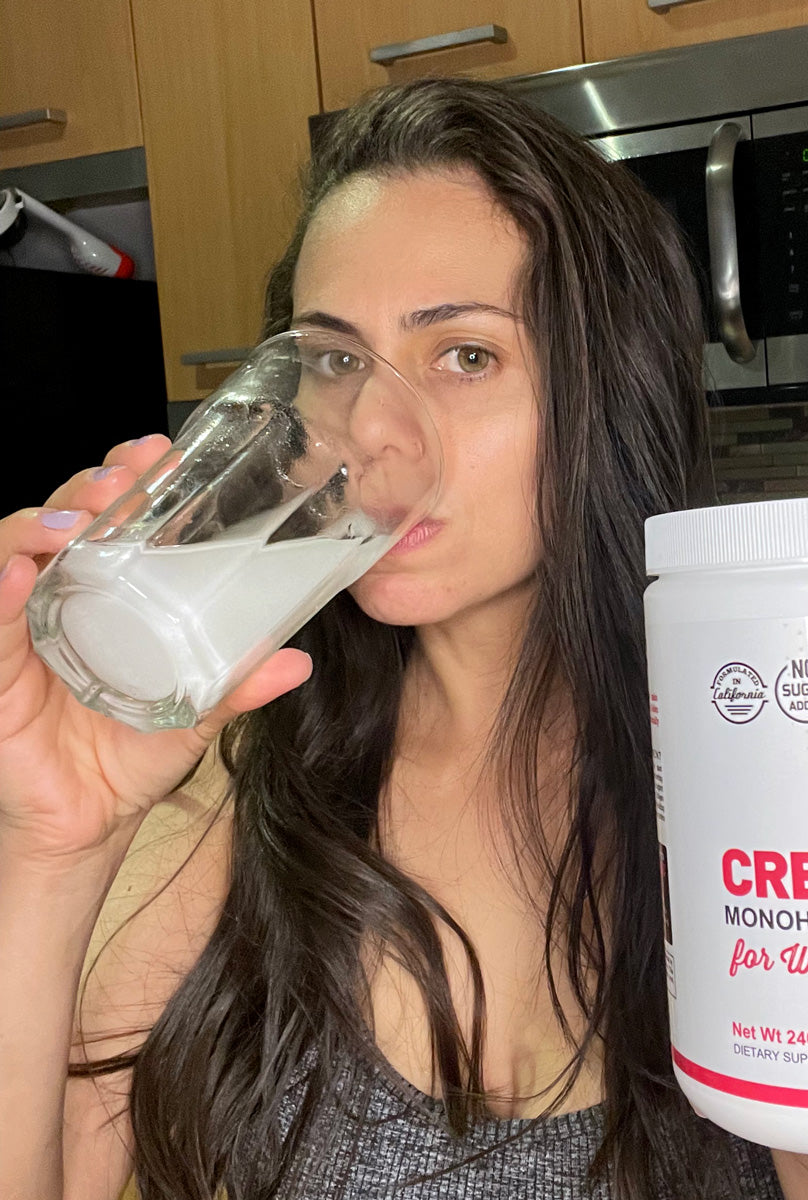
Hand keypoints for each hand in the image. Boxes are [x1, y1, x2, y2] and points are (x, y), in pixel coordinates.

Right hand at [0, 435, 312, 865]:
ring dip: (41, 523)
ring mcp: (24, 627)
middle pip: (63, 519)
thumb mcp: (197, 712)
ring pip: (14, 551)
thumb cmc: (136, 755)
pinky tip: (18, 570)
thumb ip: (238, 684)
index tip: (161, 455)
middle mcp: (63, 598)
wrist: (91, 822)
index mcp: (112, 595)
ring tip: (78, 522)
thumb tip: (295, 661)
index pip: (112, 520)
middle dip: (89, 488)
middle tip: (126, 479)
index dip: (129, 480)